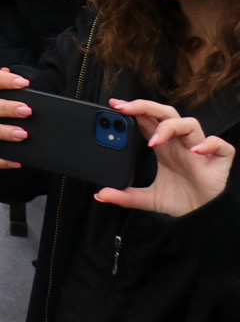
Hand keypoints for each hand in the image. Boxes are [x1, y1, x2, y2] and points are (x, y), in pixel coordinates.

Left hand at [95, 99, 235, 215]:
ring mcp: (199, 151)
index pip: (147, 120)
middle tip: (125, 108)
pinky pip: (221, 146)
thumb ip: (125, 195)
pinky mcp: (218, 162)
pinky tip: (196, 150)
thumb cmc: (179, 200)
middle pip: (166, 113)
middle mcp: (180, 144)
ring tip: (155, 141)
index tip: (114, 104)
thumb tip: (101, 194)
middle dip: (146, 106)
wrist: (201, 217)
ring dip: (171, 127)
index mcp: (163, 147)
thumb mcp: (146, 198)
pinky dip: (210, 144)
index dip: (133, 109)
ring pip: (190, 123)